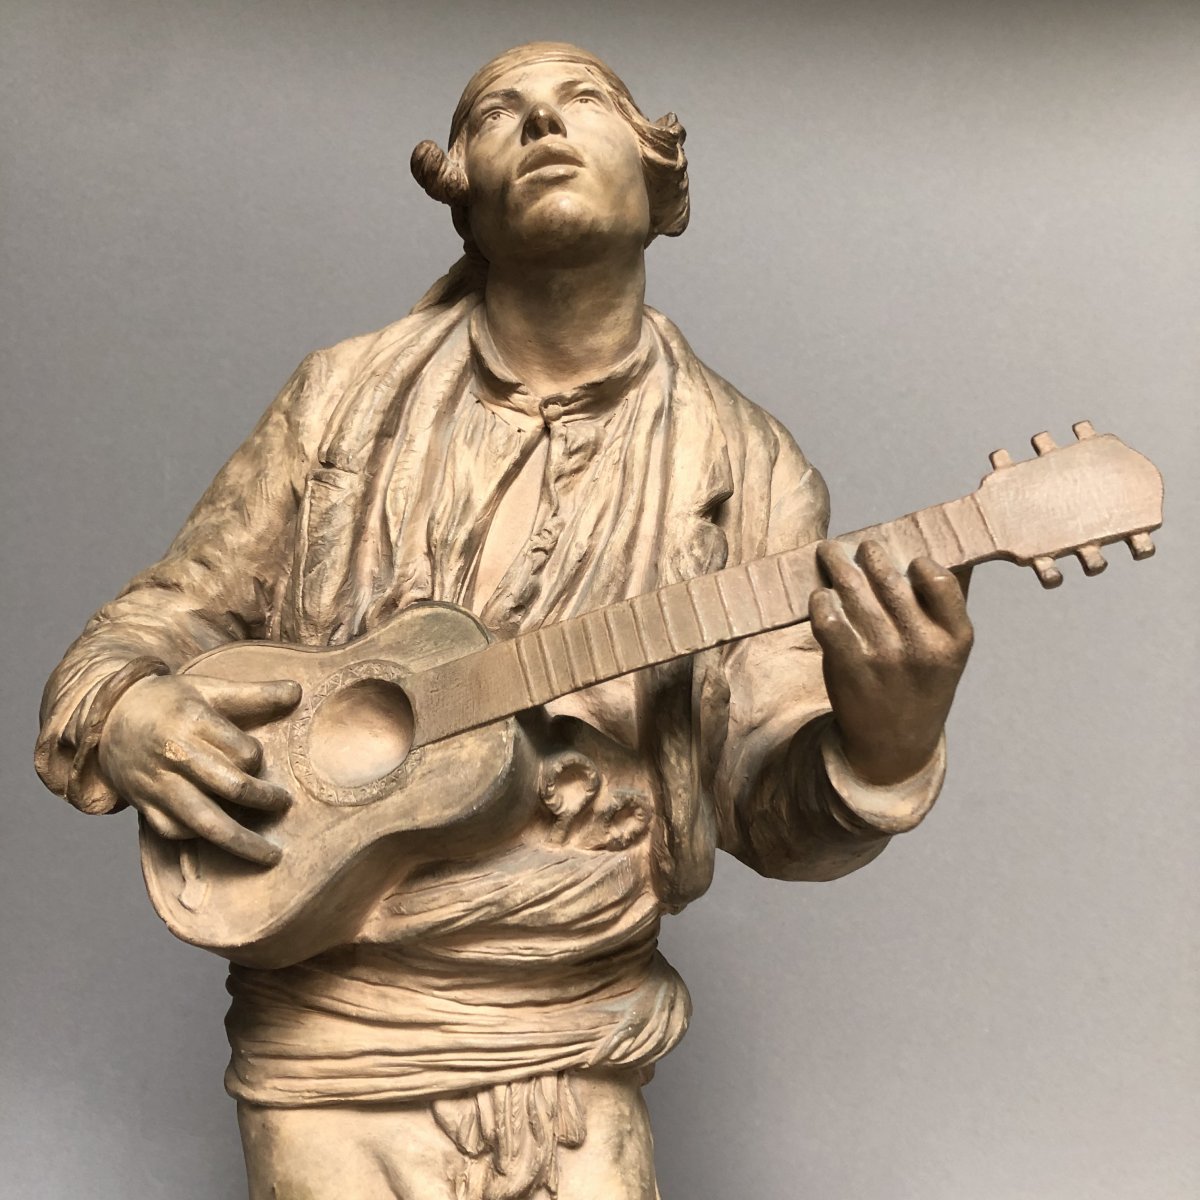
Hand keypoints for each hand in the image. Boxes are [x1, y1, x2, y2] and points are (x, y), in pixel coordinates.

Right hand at [98, 674, 301, 864]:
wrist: (109, 716)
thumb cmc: (170, 702)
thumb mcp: (209, 688)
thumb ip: (255, 693)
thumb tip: (298, 690)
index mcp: (194, 722)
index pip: (243, 752)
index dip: (258, 758)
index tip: (257, 759)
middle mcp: (175, 755)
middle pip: (230, 787)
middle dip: (264, 800)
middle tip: (284, 804)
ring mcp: (158, 784)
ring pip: (205, 821)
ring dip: (242, 842)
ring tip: (271, 856)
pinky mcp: (144, 805)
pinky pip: (175, 831)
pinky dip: (199, 837)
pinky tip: (221, 836)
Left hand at [810, 540, 972, 785]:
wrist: (894, 746)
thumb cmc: (921, 685)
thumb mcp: (949, 651)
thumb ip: (949, 605)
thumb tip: (952, 549)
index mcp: (954, 638)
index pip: (940, 581)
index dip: (921, 563)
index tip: (908, 557)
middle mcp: (921, 646)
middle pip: (891, 582)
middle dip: (871, 556)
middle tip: (862, 546)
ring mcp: (884, 657)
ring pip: (856, 596)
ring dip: (839, 568)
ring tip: (829, 553)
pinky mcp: (850, 668)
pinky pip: (830, 623)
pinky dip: (821, 604)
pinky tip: (819, 595)